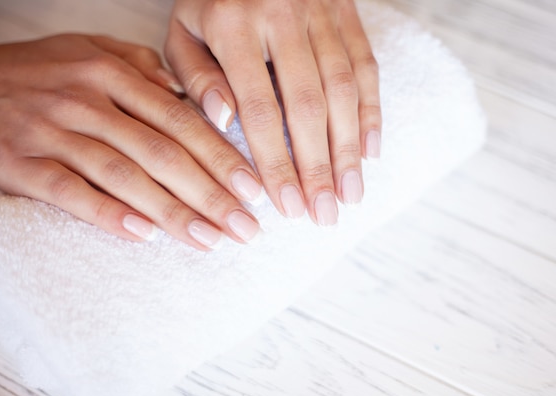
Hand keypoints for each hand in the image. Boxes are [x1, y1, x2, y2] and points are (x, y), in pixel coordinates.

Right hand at [0, 34, 263, 249]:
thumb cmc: (38, 72)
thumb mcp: (88, 51)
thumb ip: (141, 68)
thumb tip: (191, 94)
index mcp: (111, 73)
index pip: (180, 119)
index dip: (221, 156)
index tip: (254, 189)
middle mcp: (86, 100)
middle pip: (161, 151)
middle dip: (210, 193)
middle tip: (245, 227)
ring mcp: (51, 131)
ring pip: (123, 174)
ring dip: (171, 211)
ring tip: (210, 240)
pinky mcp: (18, 162)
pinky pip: (68, 192)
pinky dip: (107, 214)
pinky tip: (144, 237)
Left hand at [165, 0, 381, 225]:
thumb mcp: (184, 31)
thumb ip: (197, 76)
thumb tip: (226, 121)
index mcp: (233, 25)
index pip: (259, 109)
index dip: (276, 163)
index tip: (286, 206)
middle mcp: (283, 16)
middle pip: (309, 106)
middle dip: (318, 168)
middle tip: (324, 215)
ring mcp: (321, 12)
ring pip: (344, 89)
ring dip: (349, 149)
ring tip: (351, 195)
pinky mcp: (346, 10)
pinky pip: (365, 64)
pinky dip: (371, 111)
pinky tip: (371, 151)